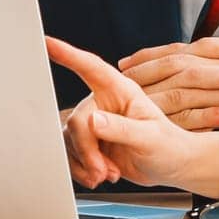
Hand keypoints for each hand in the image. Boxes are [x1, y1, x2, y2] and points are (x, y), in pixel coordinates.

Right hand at [47, 37, 218, 196]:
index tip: (48, 43)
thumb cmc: (169, 145)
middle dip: (86, 150)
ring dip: (84, 163)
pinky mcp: (89, 143)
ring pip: (69, 140)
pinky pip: (70, 154)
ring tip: (107, 173)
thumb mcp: (150, 137)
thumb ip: (122, 128)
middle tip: (102, 169)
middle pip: (76, 121)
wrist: (171, 166)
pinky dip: (81, 170)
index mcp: (121, 91)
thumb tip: (94, 120)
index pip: (91, 68)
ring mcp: (95, 124)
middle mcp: (104, 103)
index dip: (68, 54)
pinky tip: (99, 175)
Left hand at [118, 37, 218, 128]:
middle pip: (176, 64)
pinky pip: (195, 118)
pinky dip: (169, 121)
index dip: (152, 55)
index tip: (130, 61)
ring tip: (128, 103)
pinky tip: (151, 128)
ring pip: (181, 88)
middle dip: (145, 70)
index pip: (182, 50)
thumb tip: (194, 68)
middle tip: (121, 77)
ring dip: (151, 95)